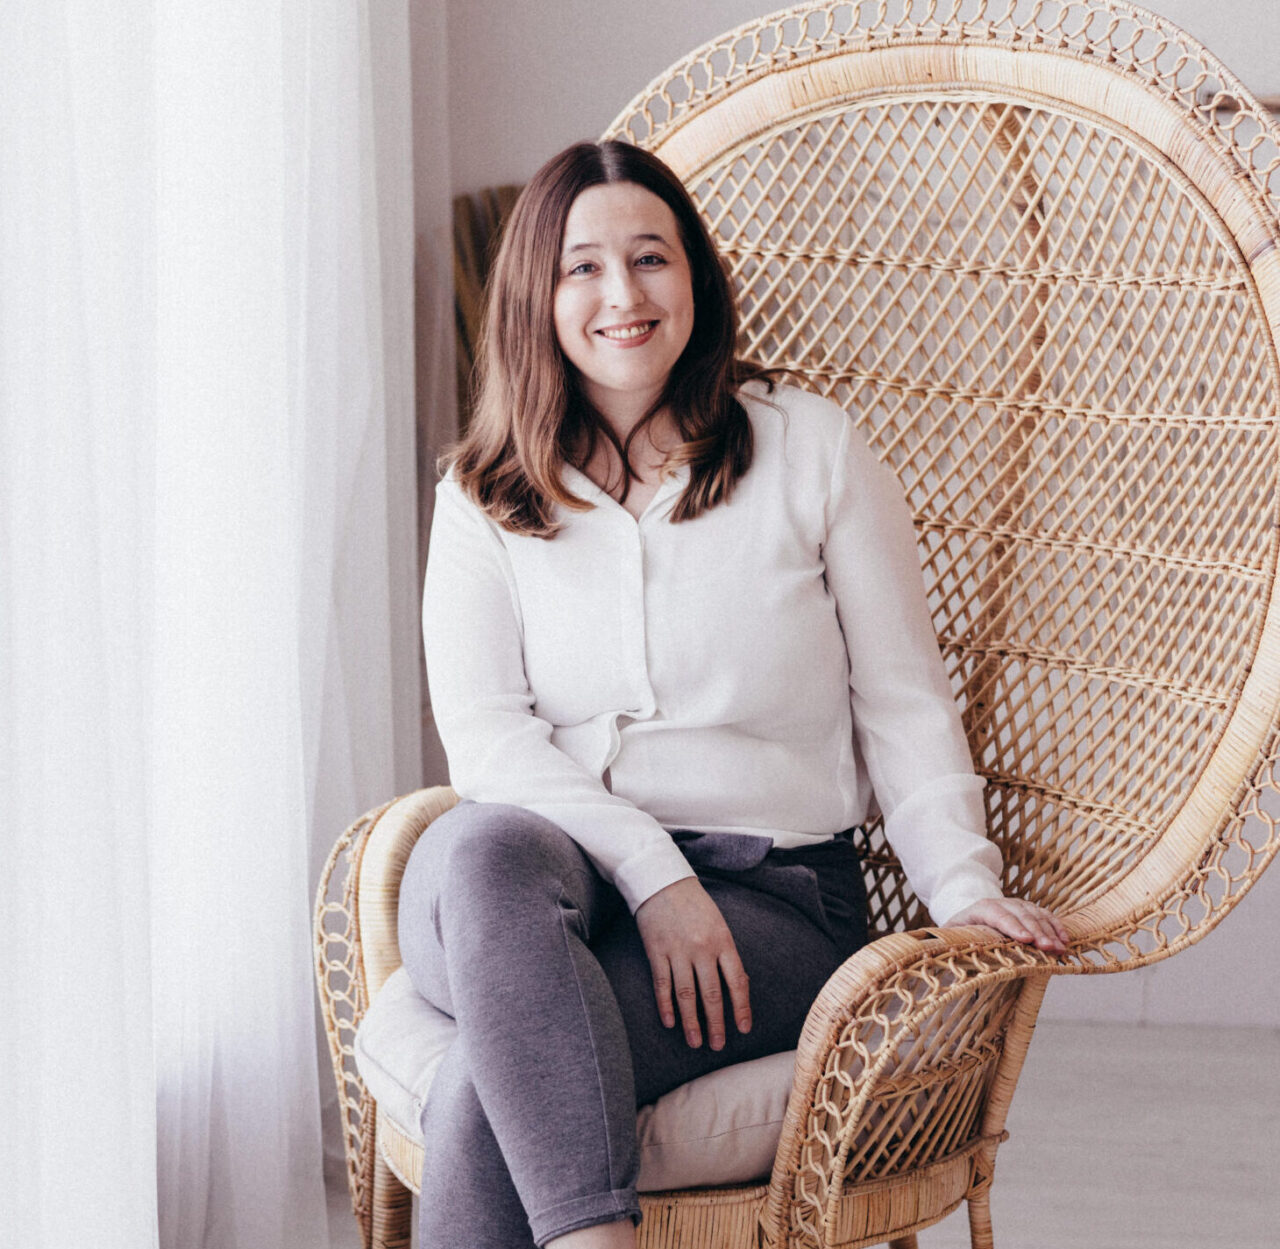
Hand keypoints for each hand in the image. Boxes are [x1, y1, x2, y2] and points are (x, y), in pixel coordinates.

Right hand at [633, 876, 751, 1049]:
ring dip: (691, 1022)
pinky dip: (665, 1006)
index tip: (743, 1029)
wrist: (663, 881)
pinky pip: (662, 984)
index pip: (736, 981)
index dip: (741, 1008)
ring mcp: (677, 951)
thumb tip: (740, 986)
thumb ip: (727, 954)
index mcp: (722, 941)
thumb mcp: (719, 925)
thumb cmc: (695, 905)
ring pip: (686, 994)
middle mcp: (702, 948)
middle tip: (718, 1045)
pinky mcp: (656, 951)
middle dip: (716, 1023)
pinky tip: (670, 1023)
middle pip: (711, 994)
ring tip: (695, 1042)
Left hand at [945, 897, 1068, 954]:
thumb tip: (944, 962)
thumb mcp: (952, 936)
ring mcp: (1015, 905)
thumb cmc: (961, 931)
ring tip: (1059, 948)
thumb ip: (950, 945)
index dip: (1011, 926)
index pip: (996, 914)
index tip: (1025, 939)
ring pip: (1034, 914)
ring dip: (1049, 931)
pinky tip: (1064, 939)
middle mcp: (999, 903)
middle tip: (1048, 948)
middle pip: (1019, 914)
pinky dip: (1055, 926)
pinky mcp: (1028, 910)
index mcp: (978, 909)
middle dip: (1036, 931)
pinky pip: (1044, 915)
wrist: (970, 914)